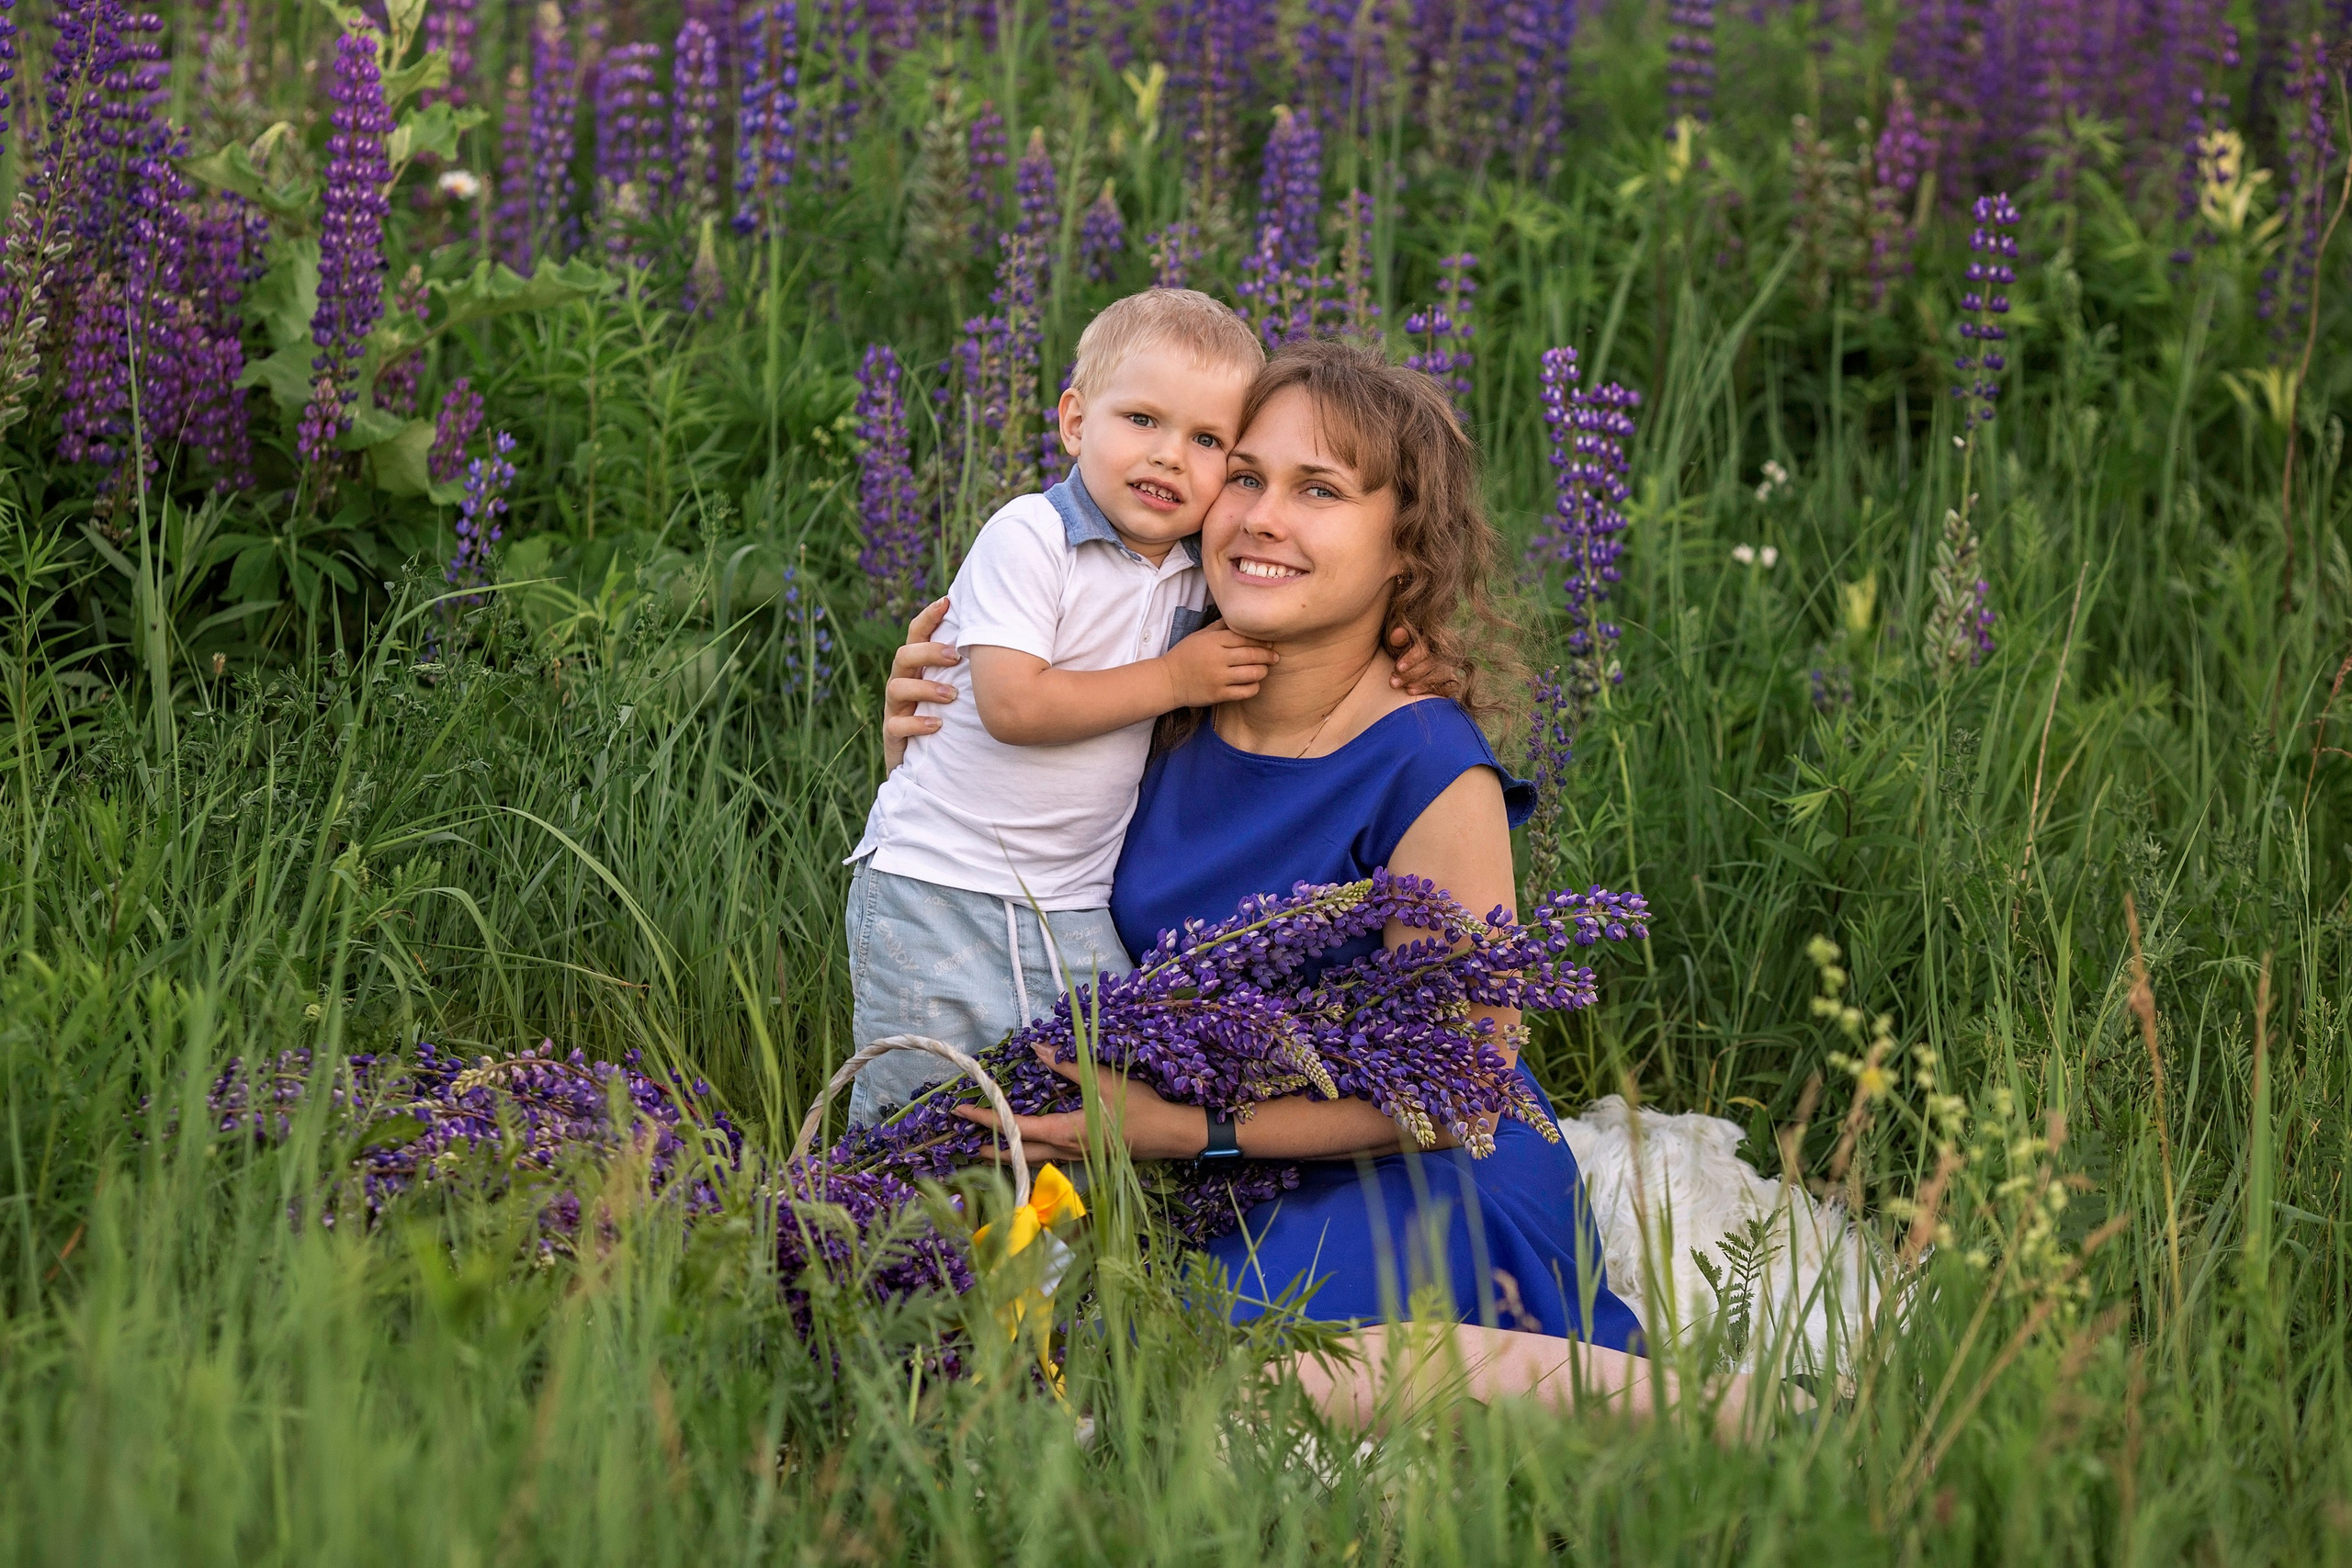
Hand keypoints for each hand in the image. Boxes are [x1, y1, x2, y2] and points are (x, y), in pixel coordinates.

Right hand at [882, 596, 957, 772]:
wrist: (929, 768)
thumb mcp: (961, 690)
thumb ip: (972, 668)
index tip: (946, 601)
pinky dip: (916, 724)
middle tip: (955, 656)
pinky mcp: (893, 737)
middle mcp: (902, 684)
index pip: (916, 635)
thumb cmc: (951, 720)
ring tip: (952, 695)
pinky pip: (896, 726)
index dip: (928, 618)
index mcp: (917, 669)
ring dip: (925, 688)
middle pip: (903, 657)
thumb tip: (1008, 639)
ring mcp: (896, 710)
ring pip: (897, 688)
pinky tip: (938, 725)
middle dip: (928, 653)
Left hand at [954, 1042, 1210, 1165]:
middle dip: (991, 1147)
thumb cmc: (1140, 1107)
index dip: (987, 1119)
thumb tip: (1037, 1049)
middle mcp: (1066, 1151)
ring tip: (990, 1147)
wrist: (1174, 1134)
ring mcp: (1078, 1158)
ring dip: (1011, 1153)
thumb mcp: (1101, 1081)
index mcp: (1065, 1132)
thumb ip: (1066, 1066)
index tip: (962, 1111)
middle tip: (966, 1141)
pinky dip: (1032, 1153)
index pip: (1016, 1128)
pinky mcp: (1089, 1157)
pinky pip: (1051, 1159)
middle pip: (1019, 1154)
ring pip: (1034, 1160)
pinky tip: (1031, 1146)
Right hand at [1159, 618, 1275, 708]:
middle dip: (1268, 656)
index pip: (1245, 638)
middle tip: (1275, 657)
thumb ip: (1221, 627)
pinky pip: (1246, 691)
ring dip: (1263, 671)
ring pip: (1253, 673)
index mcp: (1214, 641)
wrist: (1169, 680)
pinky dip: (1254, 687)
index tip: (1270, 642)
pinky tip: (1253, 683)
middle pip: (1253, 655)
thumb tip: (1239, 616)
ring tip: (1264, 669)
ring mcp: (1219, 678)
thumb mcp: (1200, 635)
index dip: (1261, 640)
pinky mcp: (1219, 694)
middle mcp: (1218, 659)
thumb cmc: (1186, 655)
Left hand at [1387, 625, 1456, 696]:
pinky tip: (1421, 694)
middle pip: (1432, 663)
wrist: (1409, 668)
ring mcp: (1450, 665)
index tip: (1398, 668)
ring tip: (1407, 690)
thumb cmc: (1403, 654)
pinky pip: (1451, 686)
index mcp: (1430, 637)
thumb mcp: (1398, 645)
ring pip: (1443, 674)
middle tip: (1394, 683)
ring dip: (1423, 684)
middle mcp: (1443, 650)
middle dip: (1412, 674)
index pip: (1424, 648)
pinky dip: (1438, 691)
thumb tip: (1397, 634)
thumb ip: (1399, 640)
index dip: (1412, 658)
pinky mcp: (1453, 681)